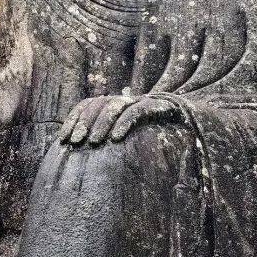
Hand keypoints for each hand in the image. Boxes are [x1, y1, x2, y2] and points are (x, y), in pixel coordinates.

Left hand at [59, 95, 180, 145]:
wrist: (194, 127)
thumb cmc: (155, 142)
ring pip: (116, 105)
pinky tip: (116, 139)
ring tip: (93, 143)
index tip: (62, 140)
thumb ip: (107, 145)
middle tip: (75, 142)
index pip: (87, 104)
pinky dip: (124, 123)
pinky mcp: (158, 106)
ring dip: (101, 123)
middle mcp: (126, 100)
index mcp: (115, 106)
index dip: (74, 119)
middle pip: (99, 103)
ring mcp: (142, 101)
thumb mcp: (127, 144)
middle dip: (84, 122)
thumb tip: (82, 157)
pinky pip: (137, 111)